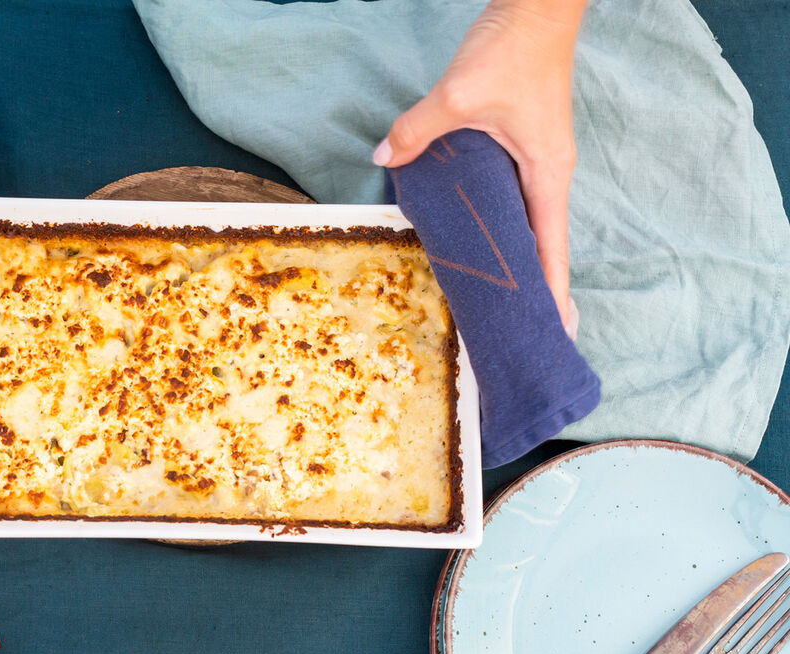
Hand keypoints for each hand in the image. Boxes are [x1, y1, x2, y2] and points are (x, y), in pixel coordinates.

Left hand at [372, 0, 587, 325]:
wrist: (536, 6)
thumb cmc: (513, 50)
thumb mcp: (459, 95)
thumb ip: (418, 131)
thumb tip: (384, 159)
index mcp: (547, 173)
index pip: (551, 247)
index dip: (551, 291)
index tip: (555, 331)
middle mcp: (548, 175)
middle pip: (544, 245)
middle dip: (538, 290)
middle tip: (528, 333)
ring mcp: (536, 162)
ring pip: (528, 224)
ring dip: (520, 263)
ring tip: (506, 304)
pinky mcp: (522, 148)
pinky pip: (513, 200)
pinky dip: (502, 228)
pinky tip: (483, 245)